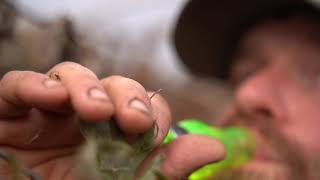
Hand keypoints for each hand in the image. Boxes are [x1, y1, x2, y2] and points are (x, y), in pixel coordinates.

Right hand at [0, 62, 224, 178]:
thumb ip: (165, 168)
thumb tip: (214, 148)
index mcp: (113, 135)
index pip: (142, 107)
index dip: (153, 112)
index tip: (153, 132)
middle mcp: (85, 118)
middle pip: (114, 85)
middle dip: (129, 95)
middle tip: (135, 119)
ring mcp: (49, 112)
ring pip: (72, 75)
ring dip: (87, 86)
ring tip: (95, 109)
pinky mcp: (12, 111)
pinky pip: (19, 84)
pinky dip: (34, 84)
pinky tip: (50, 96)